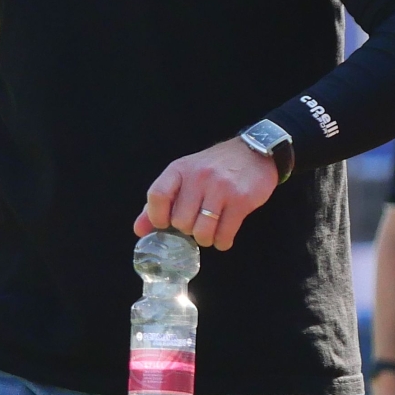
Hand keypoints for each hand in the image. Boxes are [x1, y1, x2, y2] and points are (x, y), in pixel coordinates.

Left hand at [136, 136, 278, 249]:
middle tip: (196, 224)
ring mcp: (221, 188)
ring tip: (210, 232)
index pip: (157, 195)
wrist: (254, 152)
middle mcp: (199, 177)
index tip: (164, 224)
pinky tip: (223, 237)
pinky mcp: (241, 200)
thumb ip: (161, 201)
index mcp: (180, 169)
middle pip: (180, 221)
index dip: (156, 217)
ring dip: (205, 239)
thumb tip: (139, 230)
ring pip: (202, 231)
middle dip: (187, 230)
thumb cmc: (214, 167)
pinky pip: (225, 234)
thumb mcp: (185, 175)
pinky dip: (222, 242)